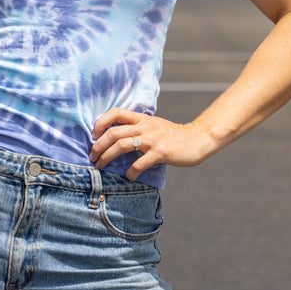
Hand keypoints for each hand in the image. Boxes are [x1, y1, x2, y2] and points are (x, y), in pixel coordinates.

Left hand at [89, 108, 219, 181]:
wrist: (197, 139)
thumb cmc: (172, 135)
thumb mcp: (154, 125)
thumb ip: (138, 127)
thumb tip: (116, 137)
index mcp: (142, 118)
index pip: (116, 112)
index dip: (101, 122)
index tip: (94, 134)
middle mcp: (145, 126)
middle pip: (114, 133)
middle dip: (99, 146)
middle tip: (93, 156)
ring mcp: (152, 139)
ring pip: (121, 145)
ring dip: (107, 157)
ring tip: (101, 165)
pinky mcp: (160, 152)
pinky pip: (139, 163)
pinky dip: (130, 172)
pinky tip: (128, 176)